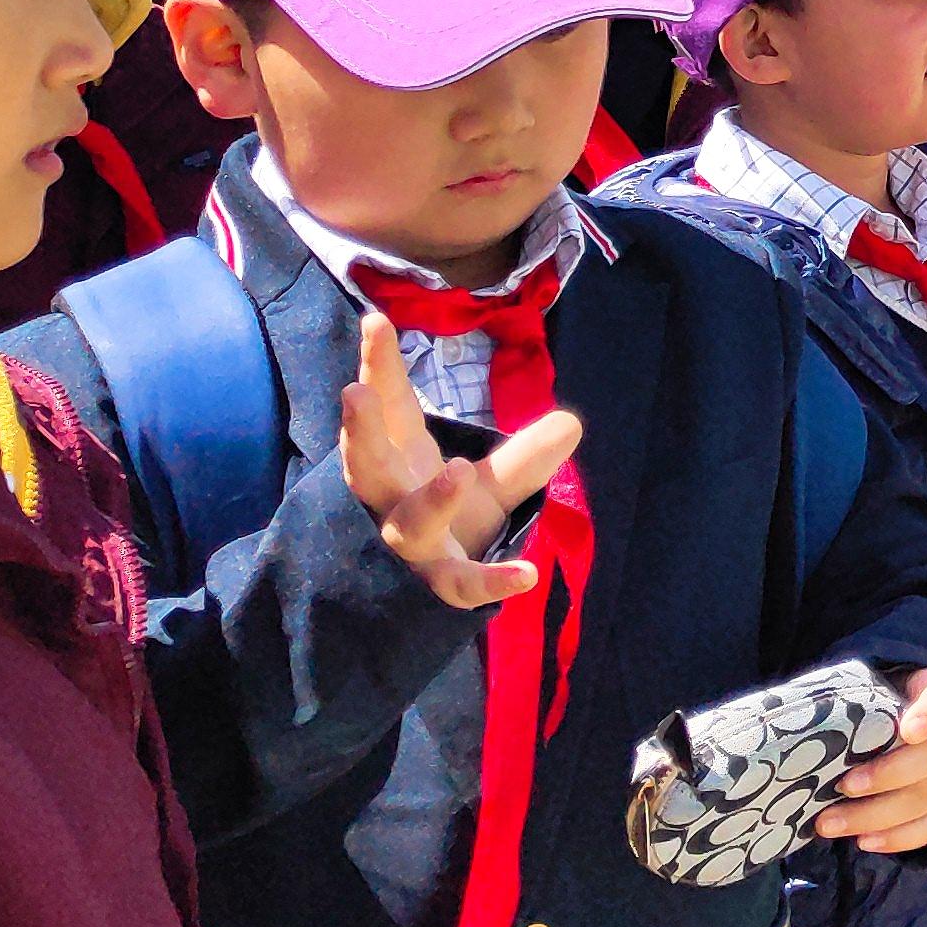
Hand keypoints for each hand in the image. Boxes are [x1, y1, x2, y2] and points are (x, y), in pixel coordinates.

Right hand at [338, 313, 580, 607]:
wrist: (415, 605)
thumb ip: (522, 457)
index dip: (378, 367)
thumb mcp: (484, 487)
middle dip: (360, 430)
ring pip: (408, 524)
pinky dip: (492, 581)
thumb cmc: (444, 527)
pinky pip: (460, 585)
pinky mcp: (435, 584)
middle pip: (366, 465)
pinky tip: (528, 575)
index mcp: (400, 461)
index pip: (385, 408)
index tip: (374, 321)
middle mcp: (392, 500)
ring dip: (431, 499)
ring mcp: (409, 544)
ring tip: (457, 471)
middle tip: (355, 391)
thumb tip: (570, 422)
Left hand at [819, 667, 926, 851]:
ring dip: (876, 815)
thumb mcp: (862, 690)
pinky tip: (864, 841)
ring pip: (926, 797)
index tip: (908, 731)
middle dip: (887, 775)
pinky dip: (897, 838)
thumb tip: (804, 722)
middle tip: (844, 786)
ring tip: (829, 824)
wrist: (893, 734)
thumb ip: (848, 701)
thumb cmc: (870, 708)